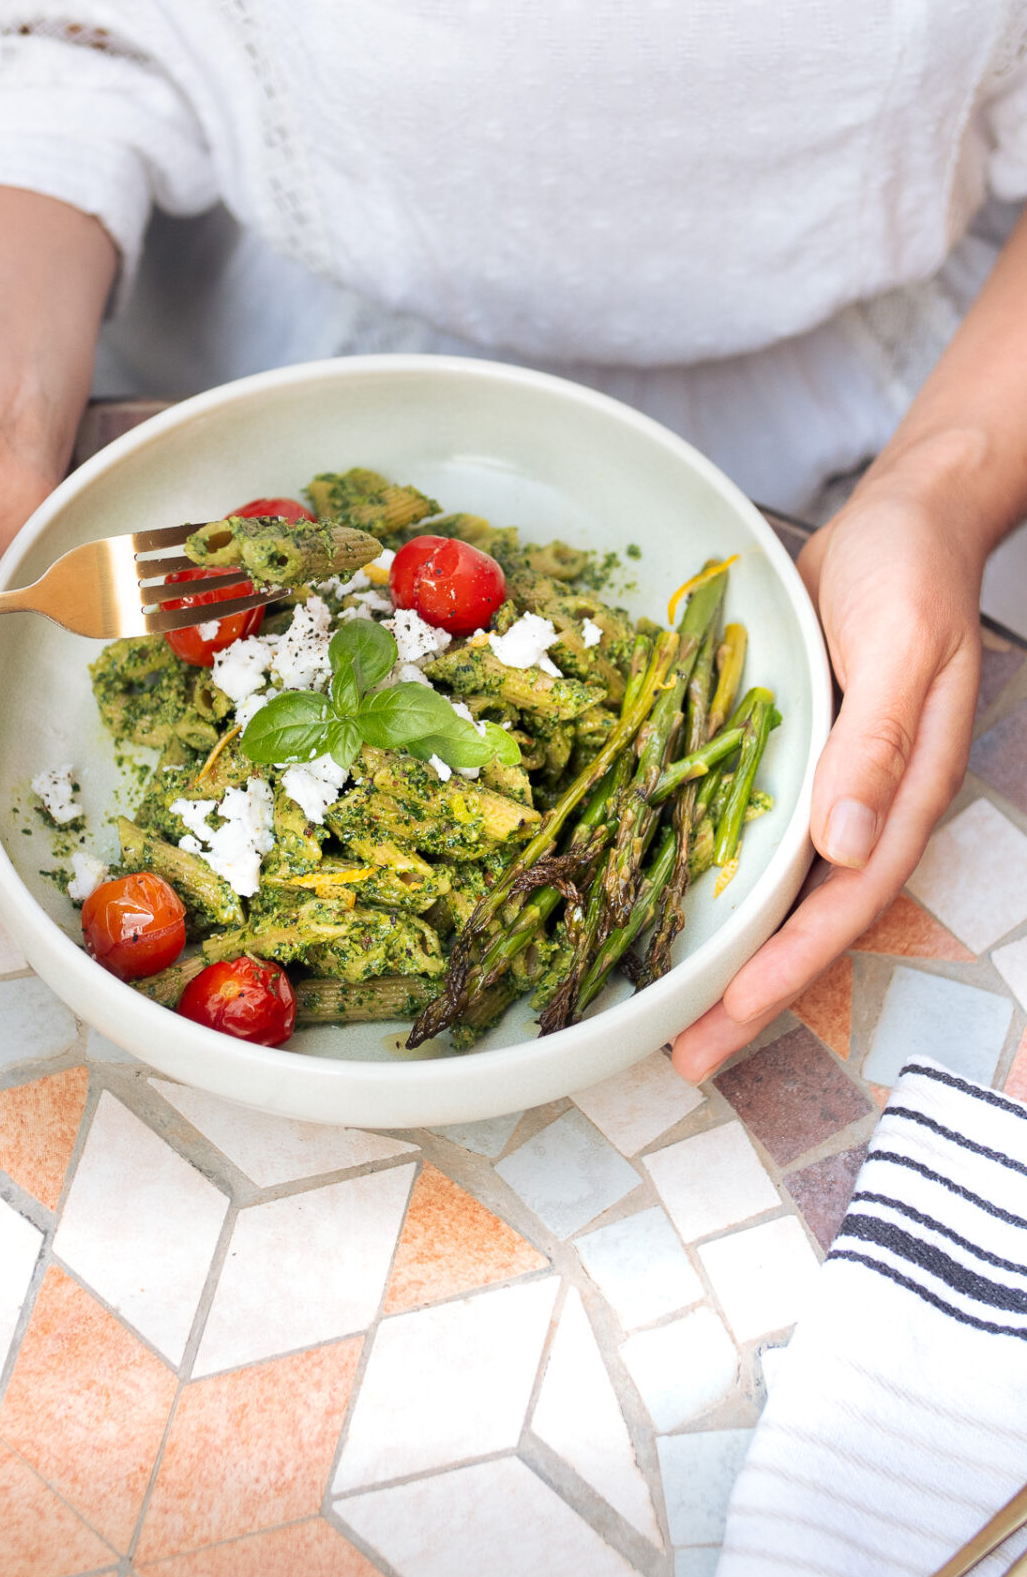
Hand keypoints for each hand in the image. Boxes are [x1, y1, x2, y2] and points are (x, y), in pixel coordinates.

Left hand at [670, 475, 982, 1081]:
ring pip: (778, 892)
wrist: (902, 519)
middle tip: (683, 1057)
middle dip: (749, 994)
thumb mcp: (900, 648)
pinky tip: (672, 909)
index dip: (788, 967)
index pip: (843, 904)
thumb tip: (845, 845)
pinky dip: (718, 881)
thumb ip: (875, 745)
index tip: (730, 1017)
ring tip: (668, 1016)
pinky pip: (753, 835)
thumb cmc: (909, 576)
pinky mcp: (794, 760)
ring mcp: (829, 789)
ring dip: (730, 954)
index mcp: (902, 795)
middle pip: (806, 922)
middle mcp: (865, 808)